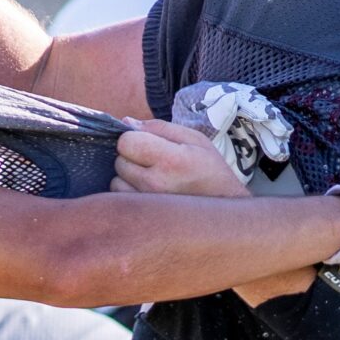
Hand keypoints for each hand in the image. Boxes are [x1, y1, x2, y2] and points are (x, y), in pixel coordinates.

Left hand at [112, 118, 250, 197]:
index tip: (147, 143)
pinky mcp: (144, 217)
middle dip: (131, 156)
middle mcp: (156, 184)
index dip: (133, 138)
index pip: (126, 142)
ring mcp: (148, 203)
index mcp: (171, 160)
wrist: (223, 209)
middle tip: (153, 160)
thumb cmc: (210, 170)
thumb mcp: (194, 139)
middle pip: (119, 161)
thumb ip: (158, 127)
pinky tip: (147, 190)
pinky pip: (120, 198)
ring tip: (152, 176)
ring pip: (116, 181)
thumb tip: (125, 122)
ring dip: (128, 176)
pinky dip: (129, 192)